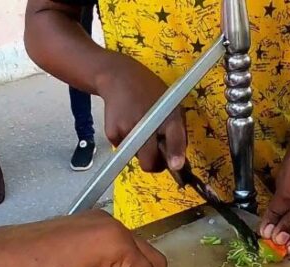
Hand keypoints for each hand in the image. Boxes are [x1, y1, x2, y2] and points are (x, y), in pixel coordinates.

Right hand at [98, 58, 185, 172]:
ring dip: (140, 150)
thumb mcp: (172, 107)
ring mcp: (128, 129)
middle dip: (153, 164)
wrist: (118, 77)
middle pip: (149, 162)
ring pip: (136, 157)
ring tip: (140, 128)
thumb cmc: (151, 93)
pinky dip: (127, 142)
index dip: (175, 154)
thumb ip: (176, 133)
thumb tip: (177, 162)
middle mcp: (147, 123)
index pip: (174, 138)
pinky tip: (127, 124)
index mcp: (169, 116)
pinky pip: (123, 148)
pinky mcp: (112, 132)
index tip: (176, 166)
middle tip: (155, 153)